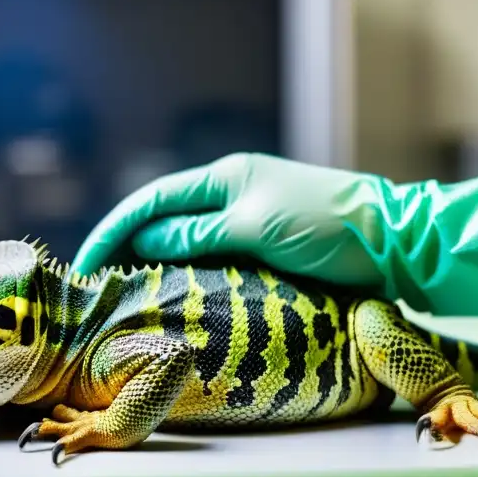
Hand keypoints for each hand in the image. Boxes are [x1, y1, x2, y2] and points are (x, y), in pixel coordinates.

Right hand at [72, 153, 477, 315]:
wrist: (392, 241)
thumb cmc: (325, 226)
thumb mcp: (255, 227)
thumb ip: (198, 233)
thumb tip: (147, 240)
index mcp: (227, 178)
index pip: (153, 200)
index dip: (115, 229)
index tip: (85, 263)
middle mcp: (234, 193)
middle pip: (166, 220)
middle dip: (129, 248)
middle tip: (98, 288)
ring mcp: (252, 219)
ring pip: (190, 242)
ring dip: (159, 265)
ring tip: (129, 298)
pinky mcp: (270, 246)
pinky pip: (218, 259)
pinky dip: (193, 276)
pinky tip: (180, 299)